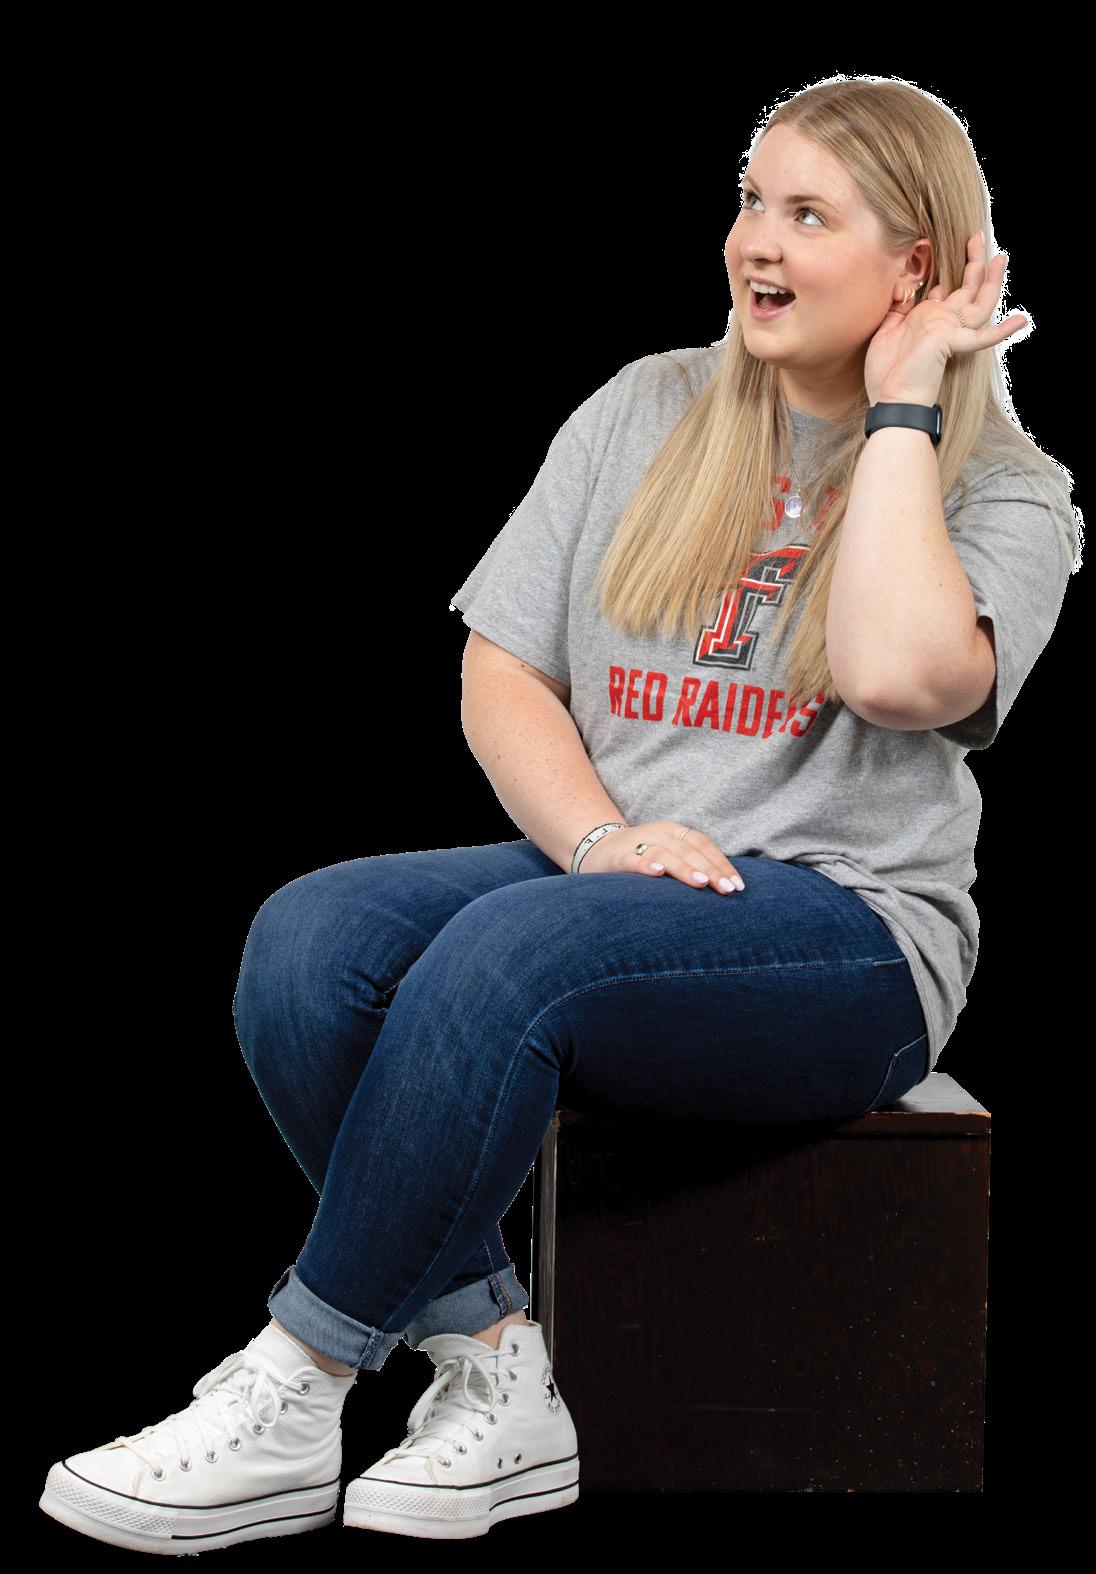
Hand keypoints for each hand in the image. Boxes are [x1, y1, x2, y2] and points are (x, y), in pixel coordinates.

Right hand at [578, 820, 745, 893]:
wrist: (597, 849)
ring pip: (664, 853)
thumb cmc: (642, 858)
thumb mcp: (669, 856)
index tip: (738, 885)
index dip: (721, 863)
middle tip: (727, 889)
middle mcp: (659, 834)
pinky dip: (645, 865)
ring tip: (701, 882)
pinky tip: (657, 873)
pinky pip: (633, 859)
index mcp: (675, 833)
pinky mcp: (618, 857)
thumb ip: (692, 865)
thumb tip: (727, 888)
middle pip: (688, 850)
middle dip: (710, 869)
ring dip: (684, 868)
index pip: (703, 844)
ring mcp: (637, 844)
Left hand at [864, 230, 1029, 407]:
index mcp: (929, 319)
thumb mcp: (887, 329)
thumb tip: (906, 283)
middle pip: (966, 288)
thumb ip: (898, 306)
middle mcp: (944, 322)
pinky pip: (982, 336)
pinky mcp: (952, 343)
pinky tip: (1022, 319)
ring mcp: (950, 332)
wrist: (890, 401)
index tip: (948, 249)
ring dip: (991, 280)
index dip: (948, 270)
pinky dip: (1002, 330)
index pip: (946, 289)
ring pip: (979, 303)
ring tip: (1000, 258)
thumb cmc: (887, 373)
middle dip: (974, 261)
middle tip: (977, 236)